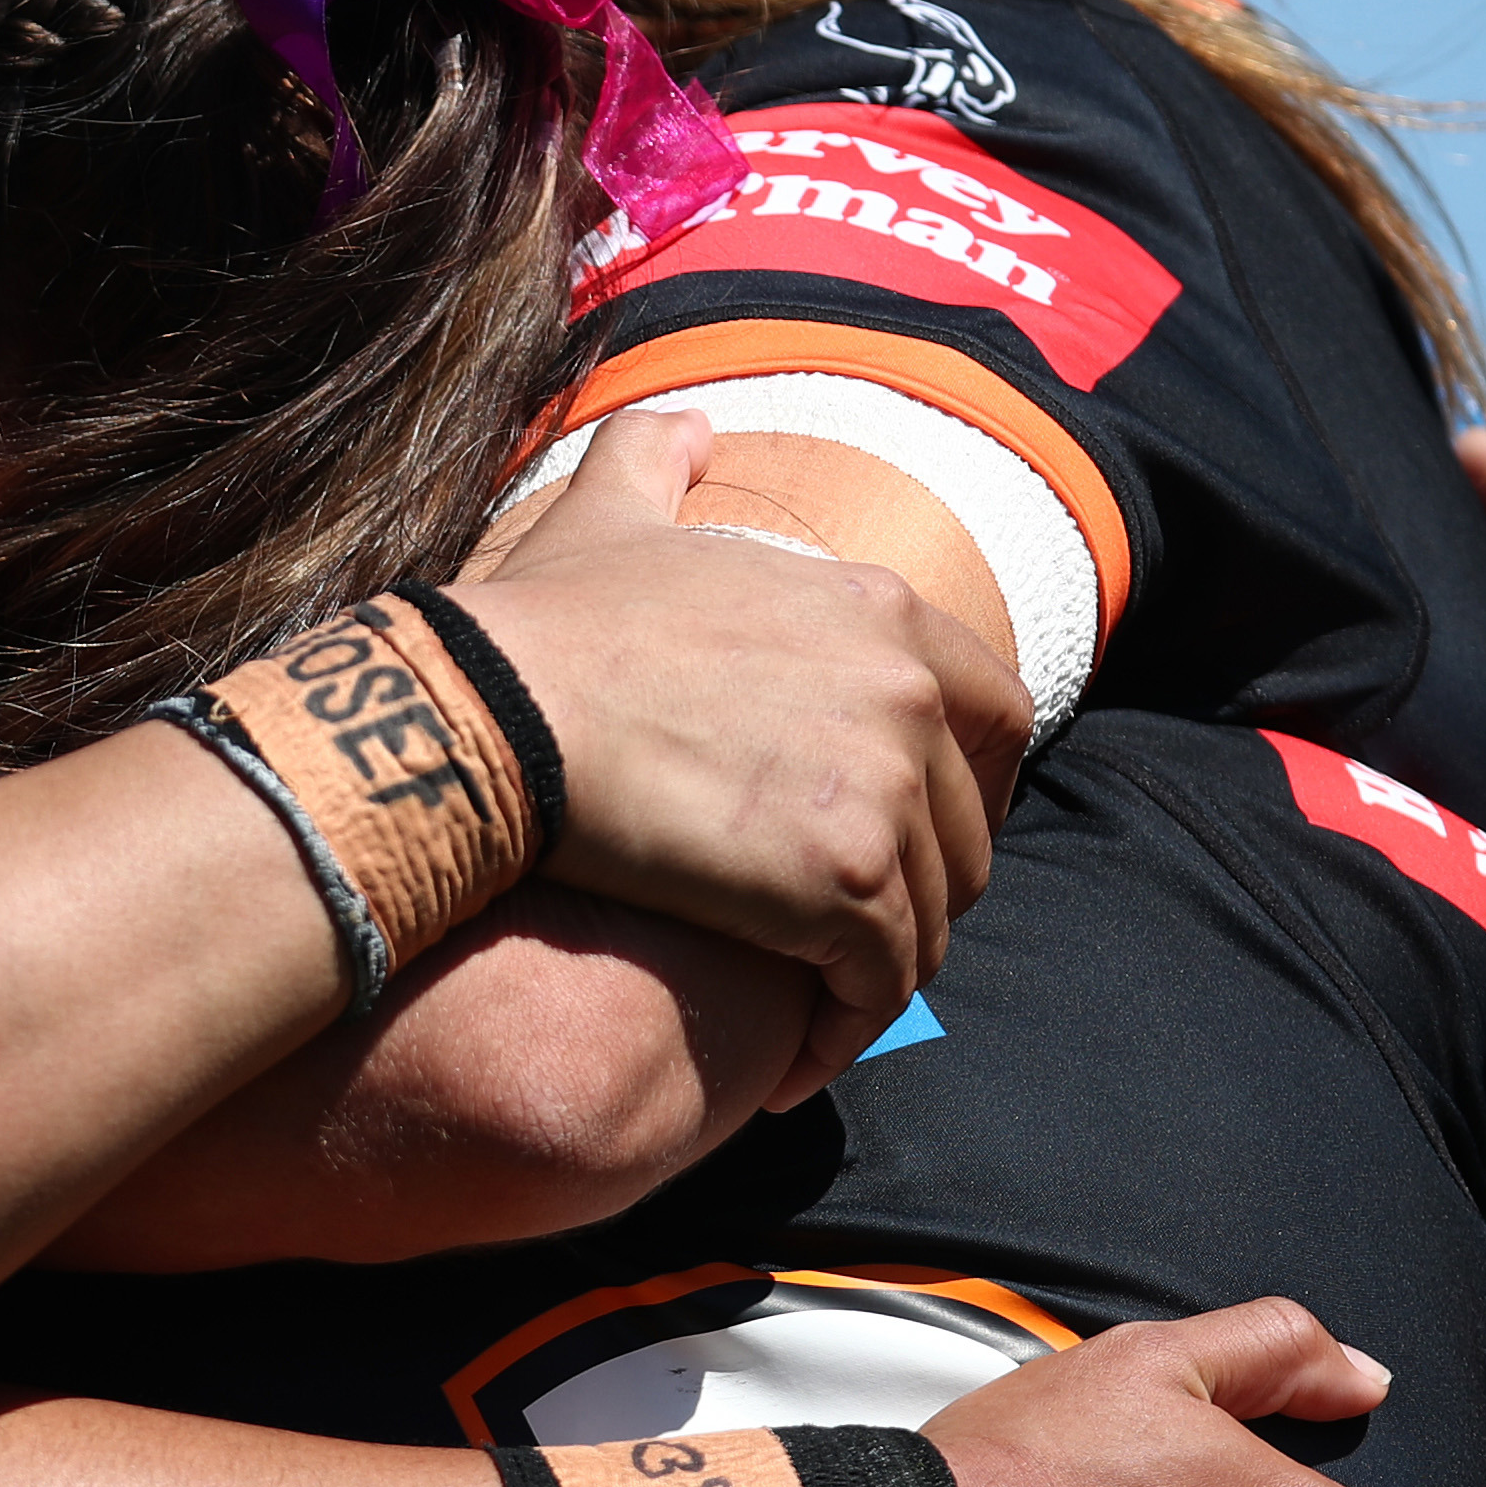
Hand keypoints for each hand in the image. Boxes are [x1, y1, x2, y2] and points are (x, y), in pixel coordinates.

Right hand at [476, 407, 1026, 1095]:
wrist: (491, 718)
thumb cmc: (538, 629)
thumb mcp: (611, 514)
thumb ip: (657, 456)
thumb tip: (685, 422)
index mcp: (879, 609)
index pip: (994, 713)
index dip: (972, 791)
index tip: (918, 843)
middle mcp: (908, 692)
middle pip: (970, 830)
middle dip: (926, 896)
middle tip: (850, 946)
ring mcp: (887, 789)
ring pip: (929, 918)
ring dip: (876, 978)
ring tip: (811, 1013)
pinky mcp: (849, 885)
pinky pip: (880, 988)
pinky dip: (843, 1034)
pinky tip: (791, 1065)